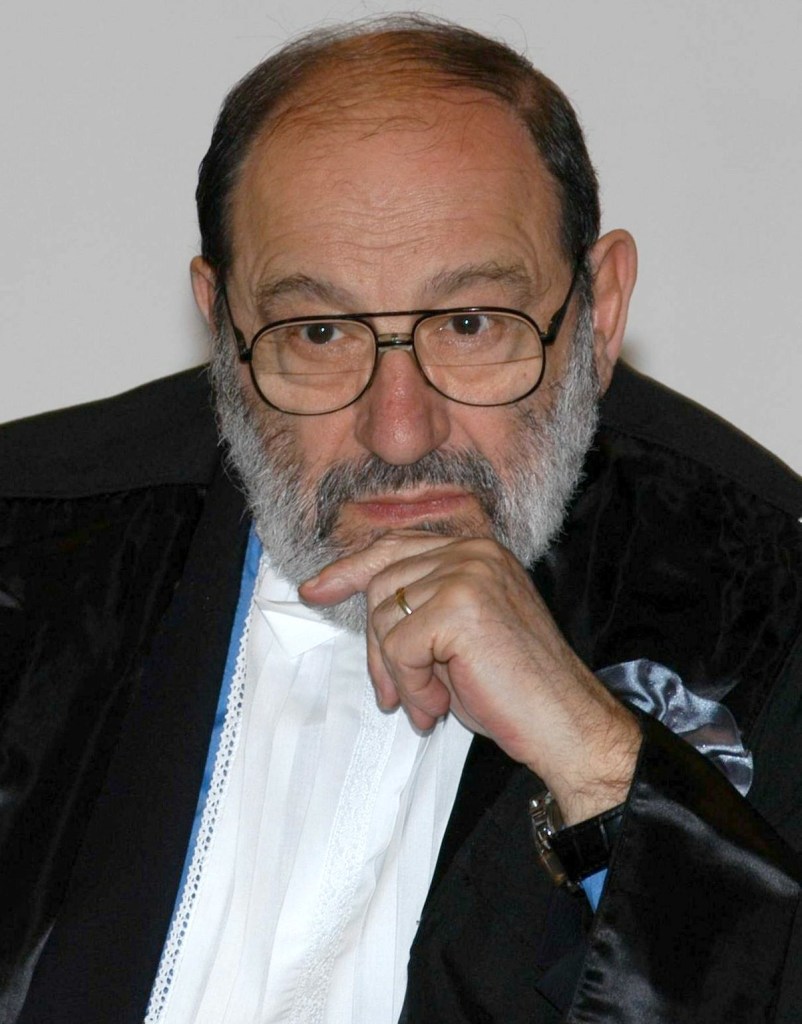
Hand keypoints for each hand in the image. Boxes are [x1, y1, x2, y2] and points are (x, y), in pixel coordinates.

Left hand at [299, 530, 639, 822]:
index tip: (315, 590)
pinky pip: (400, 647)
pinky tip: (438, 704)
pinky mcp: (461, 606)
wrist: (565, 724)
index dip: (350, 569)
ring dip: (397, 672)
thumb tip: (365, 610)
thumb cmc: (514, 689)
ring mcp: (468, 574)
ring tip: (428, 702)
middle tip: (395, 694)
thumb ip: (421, 608)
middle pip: (381, 585)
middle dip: (378, 647)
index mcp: (476, 552)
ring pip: (385, 617)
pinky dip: (411, 685)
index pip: (394, 548)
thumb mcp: (458, 637)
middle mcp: (473, 552)